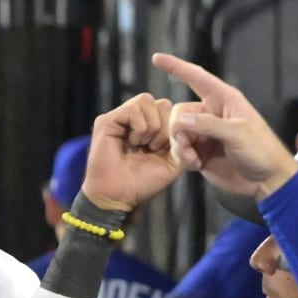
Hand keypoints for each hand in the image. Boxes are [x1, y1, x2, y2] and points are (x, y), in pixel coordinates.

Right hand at [81, 92, 180, 210]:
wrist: (118, 197)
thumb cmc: (142, 184)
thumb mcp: (173, 164)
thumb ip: (186, 145)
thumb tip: (190, 125)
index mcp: (151, 128)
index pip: (172, 110)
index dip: (174, 128)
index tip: (164, 151)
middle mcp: (135, 120)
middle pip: (162, 103)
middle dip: (164, 127)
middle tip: (153, 148)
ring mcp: (121, 118)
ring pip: (147, 100)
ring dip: (151, 126)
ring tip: (142, 145)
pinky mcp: (108, 120)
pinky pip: (133, 108)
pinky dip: (139, 126)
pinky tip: (132, 142)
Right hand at [152, 52, 297, 199]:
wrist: (265, 179)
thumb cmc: (261, 150)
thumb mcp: (237, 133)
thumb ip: (208, 125)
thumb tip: (179, 121)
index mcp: (224, 99)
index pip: (196, 77)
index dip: (176, 67)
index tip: (157, 58)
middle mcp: (211, 114)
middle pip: (180, 113)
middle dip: (178, 130)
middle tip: (188, 145)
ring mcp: (204, 134)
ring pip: (177, 133)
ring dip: (180, 147)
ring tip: (194, 159)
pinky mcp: (200, 152)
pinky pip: (180, 150)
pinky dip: (183, 158)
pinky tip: (196, 165)